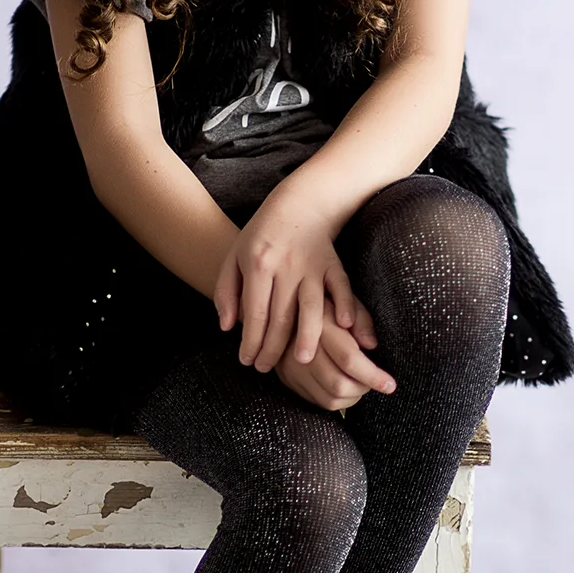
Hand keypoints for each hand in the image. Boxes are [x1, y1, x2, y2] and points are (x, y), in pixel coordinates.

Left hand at [214, 188, 357, 373]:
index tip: (247, 362)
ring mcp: (312, 266)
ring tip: (303, 361)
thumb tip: (228, 327)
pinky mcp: (333, 263)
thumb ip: (226, 292)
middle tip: (267, 369)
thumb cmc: (261, 234)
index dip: (250, 341)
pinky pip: (342, 287)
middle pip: (281, 317)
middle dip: (273, 348)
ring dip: (309, 336)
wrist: (299, 203)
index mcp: (258, 265)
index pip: (255, 313)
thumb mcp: (234, 257)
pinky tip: (346, 327)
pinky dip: (346, 305)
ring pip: (312, 306)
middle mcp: (286, 267)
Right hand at [275, 299, 396, 411]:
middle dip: (364, 388)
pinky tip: (348, 386)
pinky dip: (340, 400)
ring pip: (330, 398)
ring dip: (354, 396)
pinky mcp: (288, 380)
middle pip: (338, 383)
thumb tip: (372, 345)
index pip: (348, 358)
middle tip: (377, 381)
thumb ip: (361, 320)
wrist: (284, 310)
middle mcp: (301, 349)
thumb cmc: (326, 304)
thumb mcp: (345, 299)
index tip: (390, 384)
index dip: (372, 375)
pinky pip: (320, 402)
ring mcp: (291, 368)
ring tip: (362, 381)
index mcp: (319, 325)